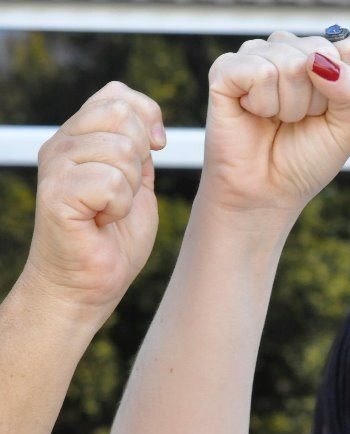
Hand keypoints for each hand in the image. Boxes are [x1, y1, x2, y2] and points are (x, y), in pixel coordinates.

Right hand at [25, 81, 164, 311]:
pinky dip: (119, 207)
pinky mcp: (56, 194)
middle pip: (122, 115)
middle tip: (124, 191)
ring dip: (130, 188)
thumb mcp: (137, 181)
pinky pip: (111, 182)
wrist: (89, 283)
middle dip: (141, 156)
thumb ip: (139, 148)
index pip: (118, 95)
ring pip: (121, 150)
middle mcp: (62, 144)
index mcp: (80, 136)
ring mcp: (55, 167)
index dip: (148, 118)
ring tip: (110, 209)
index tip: (155, 150)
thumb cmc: (114, 237)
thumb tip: (149, 121)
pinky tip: (102, 220)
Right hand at [200, 32, 349, 213]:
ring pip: (291, 63)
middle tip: (298, 121)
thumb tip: (320, 60)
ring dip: (289, 106)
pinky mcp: (226, 69)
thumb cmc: (305, 161)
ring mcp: (257, 55)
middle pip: (321, 53)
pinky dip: (263, 104)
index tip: (327, 114)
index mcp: (324, 60)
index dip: (346, 89)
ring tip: (276, 120)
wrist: (265, 193)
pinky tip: (253, 114)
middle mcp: (290, 50)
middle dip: (315, 99)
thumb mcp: (348, 129)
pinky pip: (260, 72)